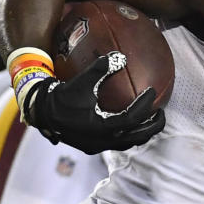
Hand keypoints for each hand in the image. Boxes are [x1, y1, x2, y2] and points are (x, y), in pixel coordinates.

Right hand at [22, 52, 165, 153]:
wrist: (41, 113)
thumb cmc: (62, 97)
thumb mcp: (82, 81)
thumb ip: (100, 68)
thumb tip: (120, 56)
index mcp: (102, 127)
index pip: (132, 118)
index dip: (145, 106)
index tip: (152, 92)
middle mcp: (103, 141)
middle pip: (137, 137)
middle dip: (153, 126)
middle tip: (162, 112)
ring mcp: (98, 146)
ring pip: (128, 143)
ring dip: (142, 132)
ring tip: (150, 119)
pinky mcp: (93, 147)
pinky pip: (117, 142)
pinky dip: (128, 134)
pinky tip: (130, 122)